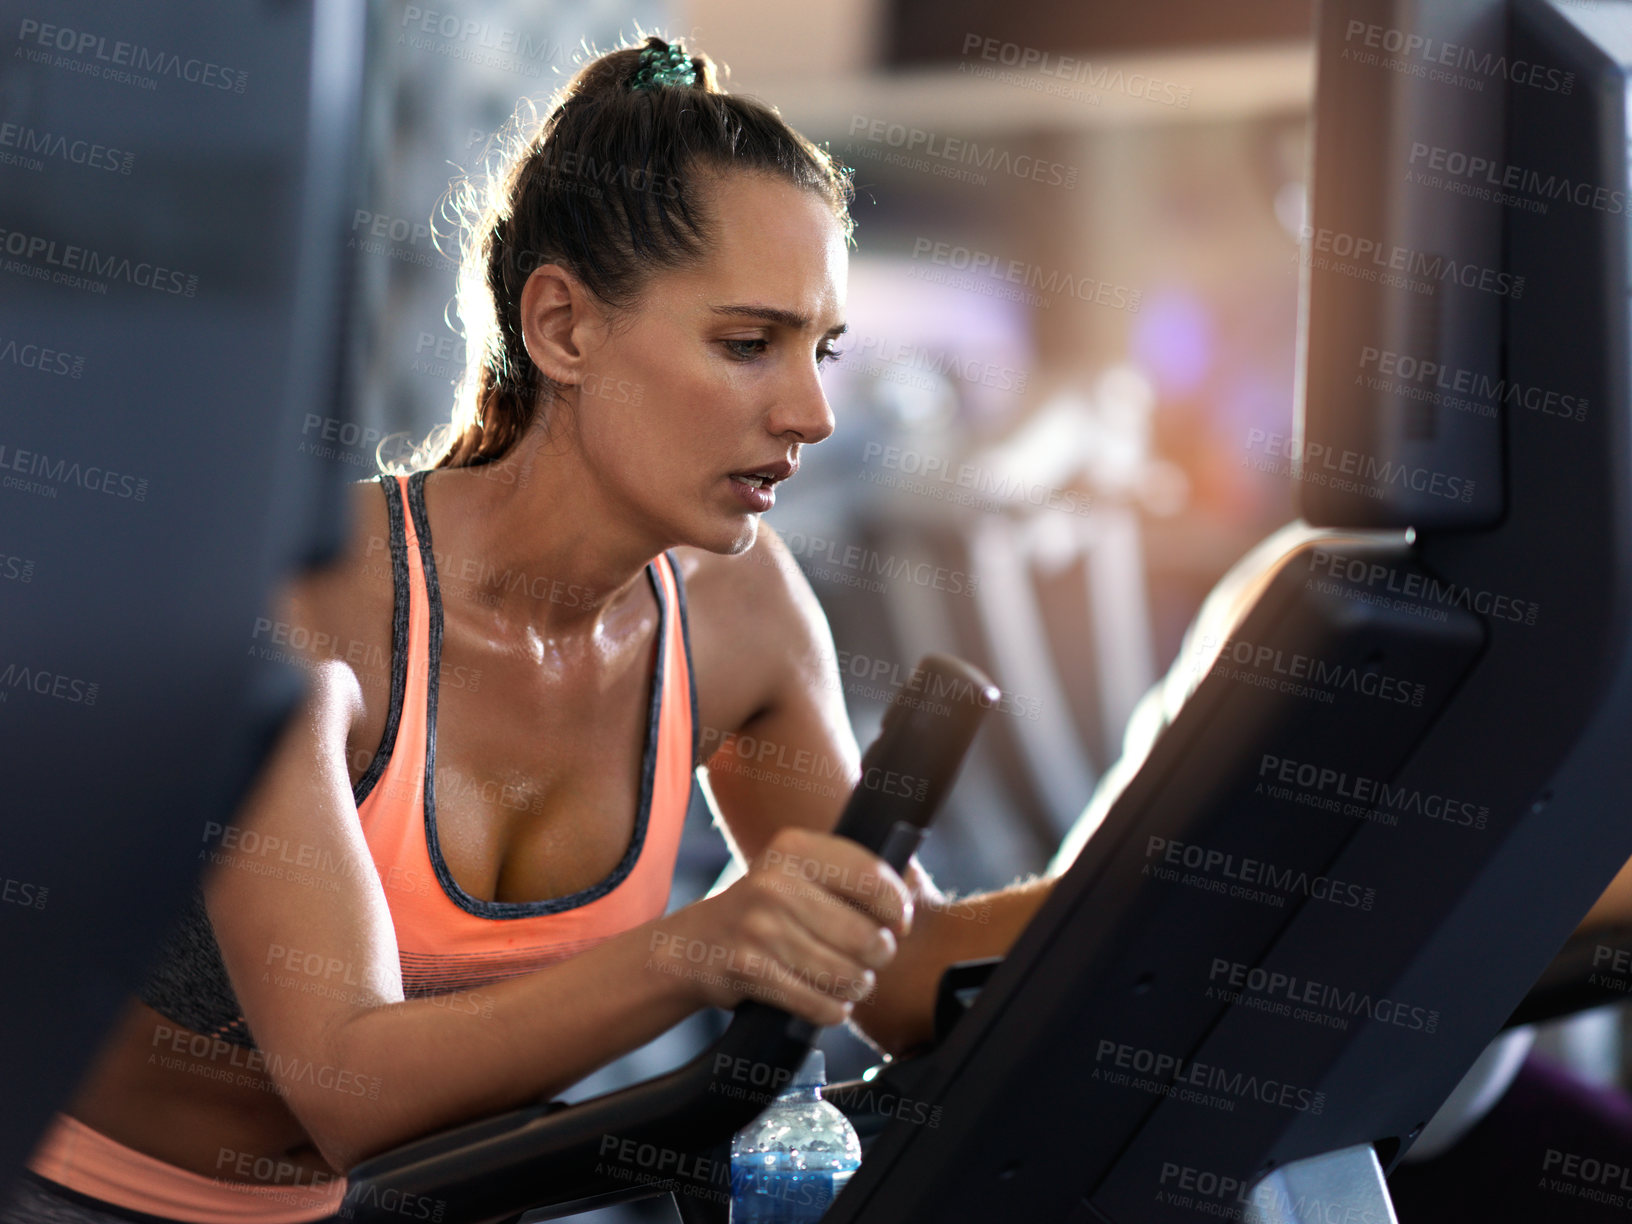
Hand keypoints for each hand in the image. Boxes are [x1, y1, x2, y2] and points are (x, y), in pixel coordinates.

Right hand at [657, 827, 913, 1025]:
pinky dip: (832, 1009)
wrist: (697, 943)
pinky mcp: (750, 969)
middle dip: (879, 956)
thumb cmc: (765, 908)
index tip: (898, 923)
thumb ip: (849, 875)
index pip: (872, 877)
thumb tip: (909, 898)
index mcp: (794, 847)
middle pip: (865, 935)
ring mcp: (760, 927)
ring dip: (856, 986)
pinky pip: (818, 1003)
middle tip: (870, 958)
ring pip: (846, 974)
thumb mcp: (799, 872)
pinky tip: (828, 999)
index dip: (897, 908)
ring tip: (850, 980)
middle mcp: (775, 882)